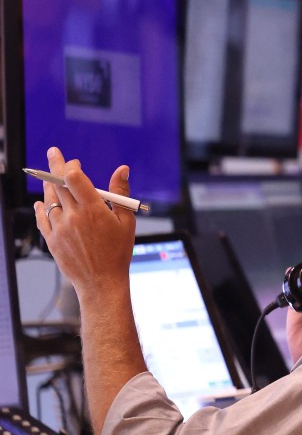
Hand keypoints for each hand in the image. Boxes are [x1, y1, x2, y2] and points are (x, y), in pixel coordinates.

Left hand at [34, 147, 136, 297]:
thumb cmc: (118, 252)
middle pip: (58, 184)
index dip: (72, 166)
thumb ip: (121, 193)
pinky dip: (40, 208)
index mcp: (93, 210)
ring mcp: (60, 228)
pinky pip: (41, 219)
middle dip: (56, 166)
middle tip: (53, 153)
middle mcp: (73, 216)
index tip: (75, 162)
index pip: (74, 178)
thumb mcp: (127, 222)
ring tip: (49, 178)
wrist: (101, 281)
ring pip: (49, 200)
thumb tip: (122, 170)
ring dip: (49, 186)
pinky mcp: (52, 240)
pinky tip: (41, 203)